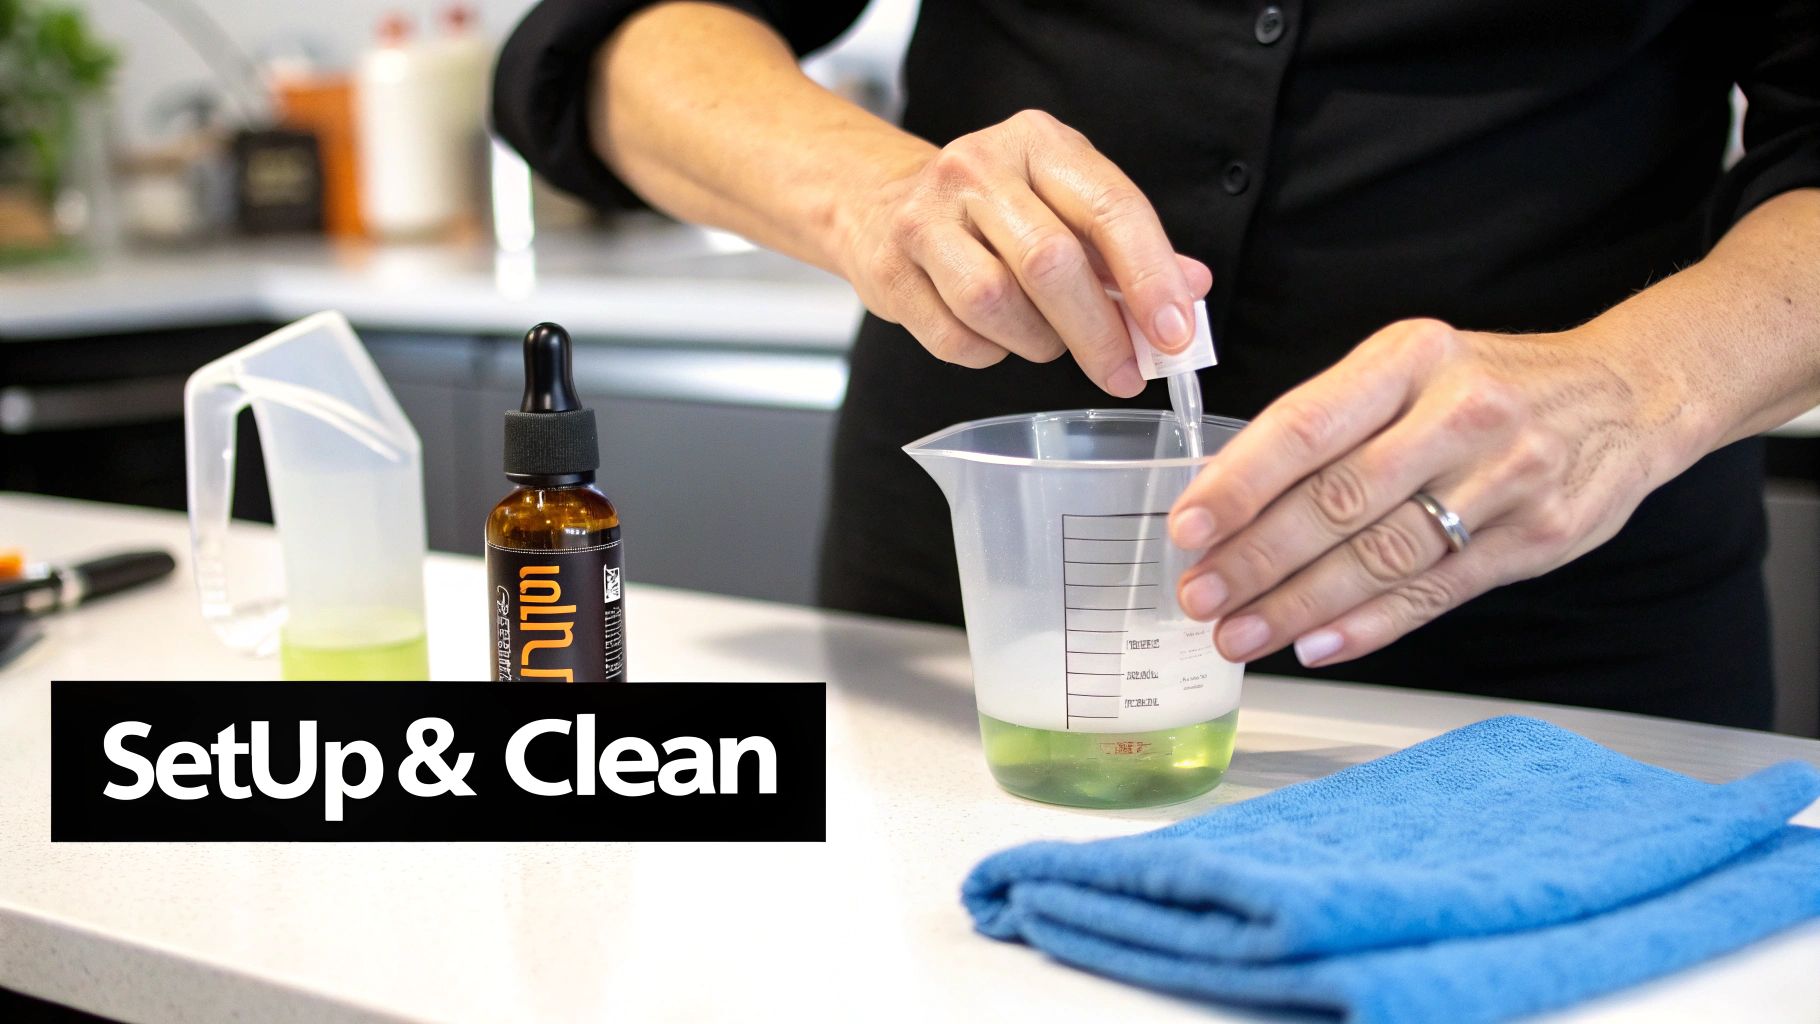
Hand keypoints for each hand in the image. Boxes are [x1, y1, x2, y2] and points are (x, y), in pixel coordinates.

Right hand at [832, 109, 1211, 396]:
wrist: (879, 201)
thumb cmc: (992, 210)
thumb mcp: (1065, 204)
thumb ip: (1127, 247)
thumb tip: (1190, 288)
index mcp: (1038, 143)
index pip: (1109, 208)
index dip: (1149, 276)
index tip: (1175, 332)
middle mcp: (978, 169)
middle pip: (1050, 263)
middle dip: (1097, 332)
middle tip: (1123, 373)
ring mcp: (926, 217)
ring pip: (996, 302)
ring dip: (1038, 342)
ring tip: (1048, 341)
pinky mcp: (891, 269)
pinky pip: (955, 337)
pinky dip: (989, 352)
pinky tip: (996, 336)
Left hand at [1166, 318, 1693, 666]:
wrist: (1630, 393)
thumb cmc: (1492, 382)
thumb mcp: (1413, 366)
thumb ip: (1332, 420)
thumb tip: (1228, 491)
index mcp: (1412, 358)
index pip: (1307, 425)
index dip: (1241, 484)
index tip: (1188, 527)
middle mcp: (1460, 414)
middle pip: (1338, 501)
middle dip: (1257, 558)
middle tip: (1200, 596)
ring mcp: (1506, 480)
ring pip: (1382, 557)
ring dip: (1298, 605)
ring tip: (1240, 633)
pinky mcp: (1535, 540)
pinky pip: (1435, 593)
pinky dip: (1368, 626)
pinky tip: (1315, 645)